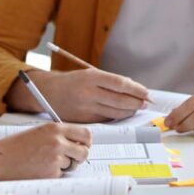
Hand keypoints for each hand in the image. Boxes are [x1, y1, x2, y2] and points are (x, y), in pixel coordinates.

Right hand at [0, 123, 91, 178]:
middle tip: (71, 157)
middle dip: (79, 156)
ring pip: (73, 164)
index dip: (86, 141)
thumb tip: (75, 141)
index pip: (85, 133)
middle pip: (85, 151)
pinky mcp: (51, 172)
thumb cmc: (15, 146)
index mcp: (55, 128)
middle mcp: (58, 141)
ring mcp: (55, 158)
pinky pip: (61, 174)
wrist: (0, 159)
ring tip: (46, 161)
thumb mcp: (39, 132)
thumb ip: (58, 134)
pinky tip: (40, 168)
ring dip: (64, 165)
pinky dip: (54, 173)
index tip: (83, 144)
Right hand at [16, 69, 149, 122]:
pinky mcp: (85, 119)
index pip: (120, 83)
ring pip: (116, 112)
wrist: (48, 92)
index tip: (145, 92)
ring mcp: (86, 107)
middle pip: (121, 100)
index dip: (136, 89)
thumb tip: (132, 87)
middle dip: (137, 102)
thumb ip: (108, 81)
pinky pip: (107, 119)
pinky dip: (117, 117)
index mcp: (91, 77)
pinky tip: (122, 113)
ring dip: (130, 111)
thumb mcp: (88, 74)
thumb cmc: (70, 82)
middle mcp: (89, 92)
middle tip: (145, 102)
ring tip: (136, 107)